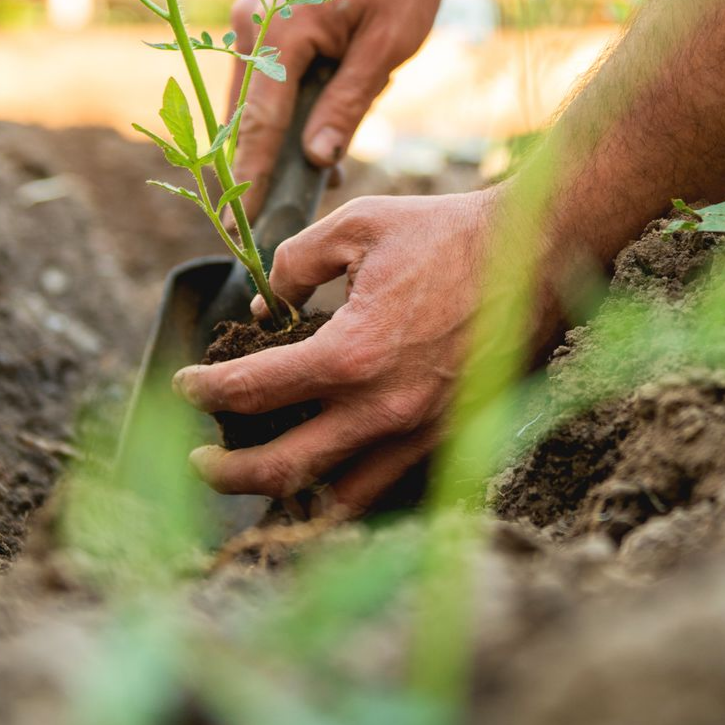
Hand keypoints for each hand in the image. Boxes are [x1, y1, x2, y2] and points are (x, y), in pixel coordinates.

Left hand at [174, 188, 504, 515]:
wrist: (539, 252)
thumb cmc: (449, 232)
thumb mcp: (359, 225)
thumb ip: (295, 262)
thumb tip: (267, 304)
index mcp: (353, 354)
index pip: (252, 390)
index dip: (204, 388)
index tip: (185, 383)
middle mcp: (384, 410)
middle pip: (281, 471)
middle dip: (225, 472)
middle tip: (200, 459)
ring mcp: (422, 434)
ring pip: (336, 499)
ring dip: (287, 493)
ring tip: (262, 474)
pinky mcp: (452, 439)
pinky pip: (389, 488)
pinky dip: (348, 490)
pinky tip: (330, 468)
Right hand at [227, 0, 449, 215]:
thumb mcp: (386, 47)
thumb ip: (348, 105)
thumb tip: (315, 160)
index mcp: (280, 28)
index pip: (258, 122)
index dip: (249, 179)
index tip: (239, 227)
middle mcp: (254, 21)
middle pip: (247, 116)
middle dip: (260, 168)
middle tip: (269, 220)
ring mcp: (256, 18)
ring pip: (256, 102)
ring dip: (277, 142)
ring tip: (310, 182)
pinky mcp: (269, 21)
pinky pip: (269, 81)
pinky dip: (286, 114)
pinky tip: (319, 142)